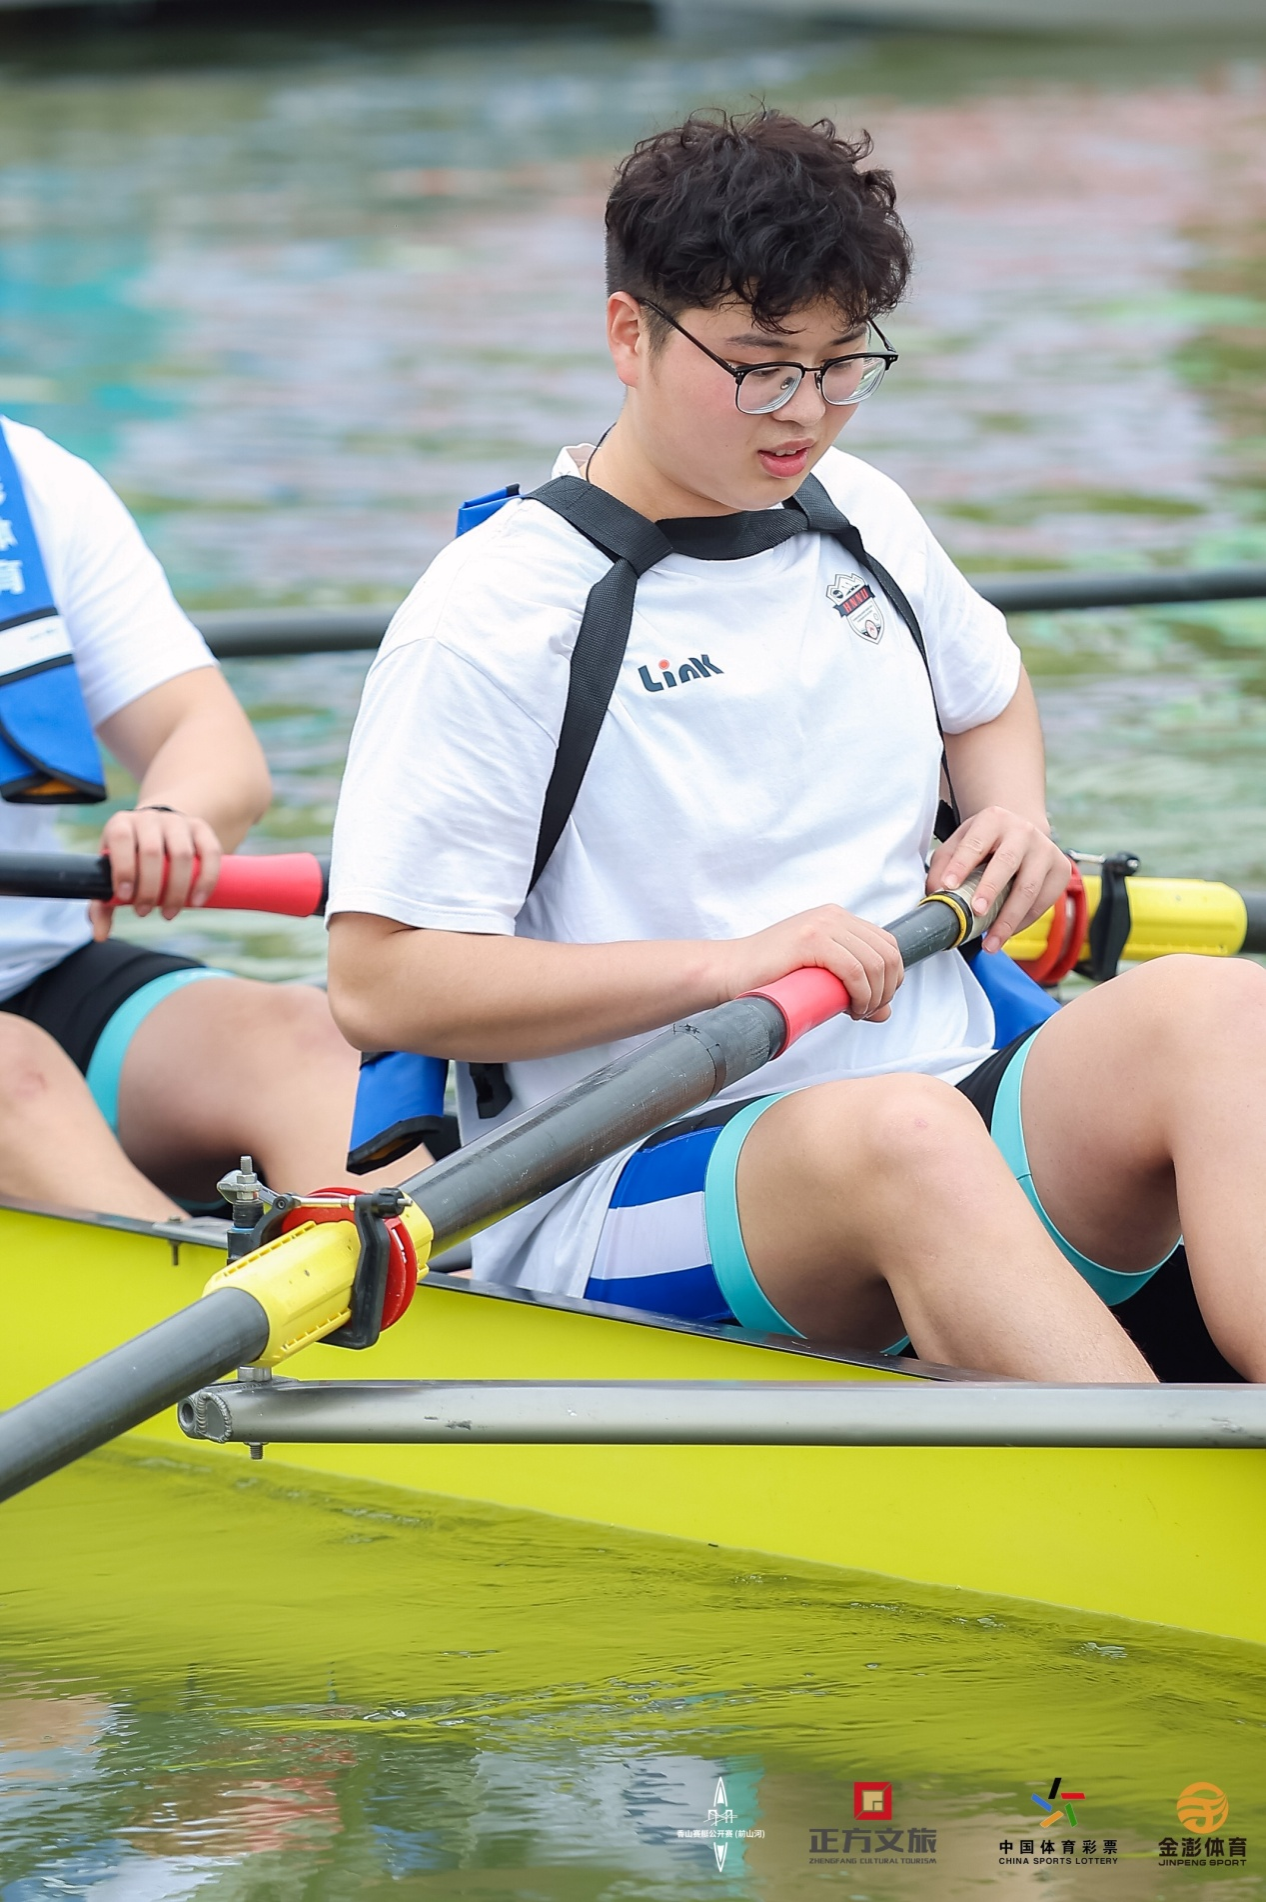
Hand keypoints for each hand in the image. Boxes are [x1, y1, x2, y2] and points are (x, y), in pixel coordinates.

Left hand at [90, 805, 222, 940]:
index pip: (121, 840)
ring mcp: (178, 822)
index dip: (124, 868)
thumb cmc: (132, 858)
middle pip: (152, 852)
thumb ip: (104, 903)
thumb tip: (100, 936)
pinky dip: (206, 879)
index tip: (126, 897)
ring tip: (170, 913)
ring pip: (182, 854)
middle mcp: (149, 818)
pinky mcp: (202, 829)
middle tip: (145, 912)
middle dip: (149, 888)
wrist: (161, 829)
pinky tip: (198, 901)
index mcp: (122, 824)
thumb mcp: (113, 874)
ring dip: (177, 890)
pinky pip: (210, 852)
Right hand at [715, 904, 903, 1021]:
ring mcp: (823, 924)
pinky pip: (855, 970)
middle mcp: (834, 915)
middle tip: (867, 1012)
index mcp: (838, 918)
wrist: (729, 972)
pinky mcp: (811, 939)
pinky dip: (861, 994)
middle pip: (887, 954)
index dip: (892, 978)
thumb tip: (886, 1012)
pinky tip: (852, 1009)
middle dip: (886, 989)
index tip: (874, 1003)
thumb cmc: (770, 978)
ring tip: (857, 1013)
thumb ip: (854, 991)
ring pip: (875, 963)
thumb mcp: (821, 982)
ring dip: (875, 996)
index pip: (887, 945)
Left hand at [927, 807, 1070, 953]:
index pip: (975, 843)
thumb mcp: (960, 843)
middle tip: (976, 913)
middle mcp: (1023, 831)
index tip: (948, 886)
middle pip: (1007, 862)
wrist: (1021, 834)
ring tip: (991, 943)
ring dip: (1008, 919)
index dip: (961, 864)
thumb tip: (935, 895)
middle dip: (991, 890)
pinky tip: (1007, 933)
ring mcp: (1045, 850)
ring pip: (1029, 888)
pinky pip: (1042, 902)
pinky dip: (1023, 922)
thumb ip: (944, 865)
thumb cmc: (986, 843)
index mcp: (993, 820)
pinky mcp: (1060, 870)